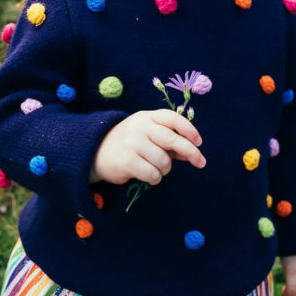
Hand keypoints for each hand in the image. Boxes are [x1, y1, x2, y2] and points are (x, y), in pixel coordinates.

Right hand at [90, 109, 205, 185]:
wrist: (95, 152)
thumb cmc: (129, 143)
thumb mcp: (146, 134)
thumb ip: (167, 140)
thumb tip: (192, 152)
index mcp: (146, 117)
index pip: (173, 118)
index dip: (189, 129)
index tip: (199, 141)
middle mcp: (140, 127)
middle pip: (173, 140)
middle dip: (191, 152)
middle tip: (201, 162)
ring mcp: (132, 144)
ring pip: (164, 162)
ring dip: (165, 169)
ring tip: (156, 168)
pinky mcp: (127, 161)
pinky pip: (153, 174)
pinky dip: (155, 178)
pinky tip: (148, 176)